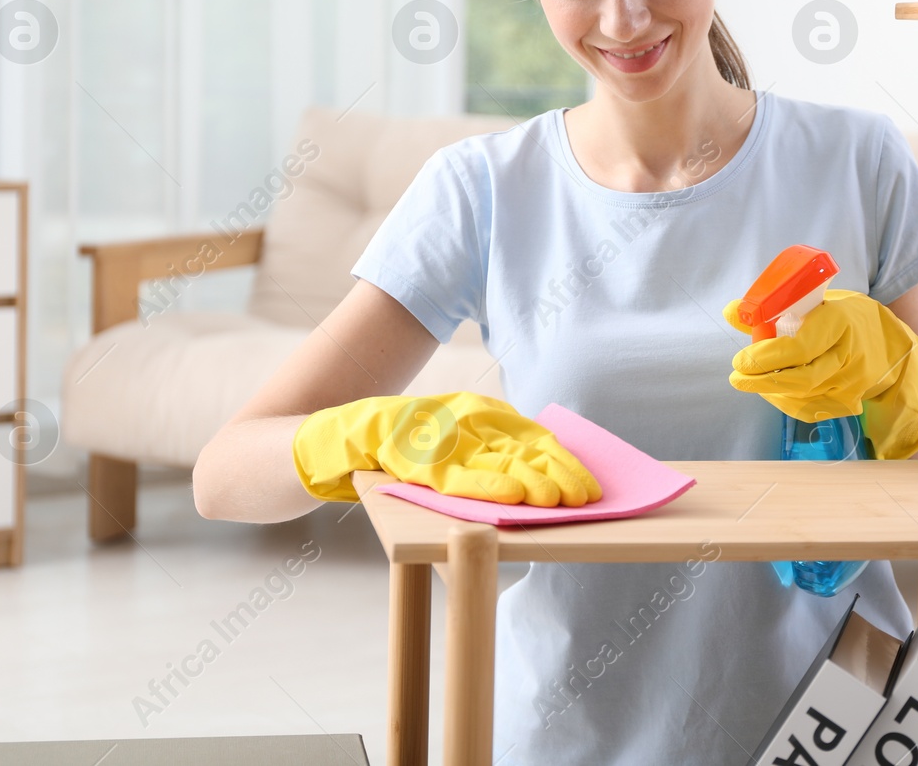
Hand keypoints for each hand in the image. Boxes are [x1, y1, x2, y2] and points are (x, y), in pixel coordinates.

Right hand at [292, 391, 603, 506]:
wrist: (327, 440)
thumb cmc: (393, 451)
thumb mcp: (446, 453)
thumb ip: (485, 465)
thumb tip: (540, 503)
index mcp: (474, 413)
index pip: (530, 437)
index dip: (563, 462)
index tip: (590, 488)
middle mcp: (458, 418)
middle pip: (519, 447)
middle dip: (554, 474)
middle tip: (584, 499)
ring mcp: (431, 434)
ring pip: (490, 460)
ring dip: (526, 481)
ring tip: (554, 500)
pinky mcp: (404, 453)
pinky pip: (449, 475)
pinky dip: (481, 486)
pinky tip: (508, 498)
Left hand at [724, 289, 917, 459]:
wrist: (883, 340)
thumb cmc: (837, 316)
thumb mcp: (812, 302)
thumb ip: (770, 309)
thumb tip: (730, 311)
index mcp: (839, 321)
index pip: (800, 348)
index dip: (767, 357)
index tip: (740, 360)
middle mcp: (849, 355)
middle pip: (802, 379)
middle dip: (762, 381)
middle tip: (737, 377)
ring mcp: (852, 383)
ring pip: (804, 397)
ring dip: (770, 392)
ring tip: (750, 381)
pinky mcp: (850, 401)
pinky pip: (811, 409)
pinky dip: (786, 402)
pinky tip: (771, 392)